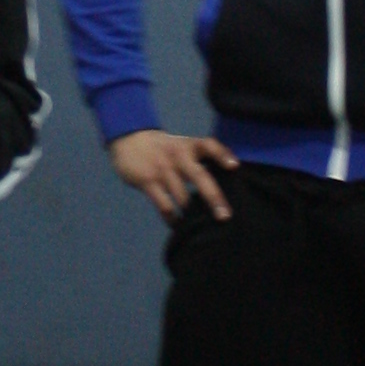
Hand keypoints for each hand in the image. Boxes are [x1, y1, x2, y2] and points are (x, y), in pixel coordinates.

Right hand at [110, 128, 237, 223]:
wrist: (129, 139)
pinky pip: (164, 205)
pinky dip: (172, 218)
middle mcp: (178, 156)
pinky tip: (178, 224)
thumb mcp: (182, 145)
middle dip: (213, 197)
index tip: (234, 166)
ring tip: (202, 226)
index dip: (222, 155)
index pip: (209, 145)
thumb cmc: (164, 148)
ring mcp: (162, 169)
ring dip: (191, 213)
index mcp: (188, 146)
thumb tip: (227, 180)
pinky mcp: (147, 182)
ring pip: (181, 197)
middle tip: (225, 216)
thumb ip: (200, 158)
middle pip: (199, 176)